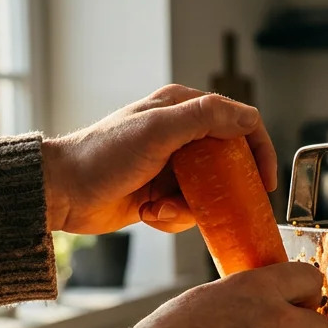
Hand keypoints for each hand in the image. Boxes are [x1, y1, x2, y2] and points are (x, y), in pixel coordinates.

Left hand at [42, 85, 277, 235]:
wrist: (63, 192)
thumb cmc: (103, 156)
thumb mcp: (157, 130)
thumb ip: (204, 118)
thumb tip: (247, 117)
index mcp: (182, 108)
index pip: (239, 122)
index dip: (259, 150)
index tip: (264, 181)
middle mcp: (180, 134)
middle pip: (228, 163)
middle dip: (223, 189)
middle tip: (217, 205)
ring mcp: (171, 166)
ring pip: (209, 194)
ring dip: (189, 209)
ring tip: (160, 208)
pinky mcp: (160, 194)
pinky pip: (187, 212)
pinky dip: (172, 218)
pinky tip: (148, 214)